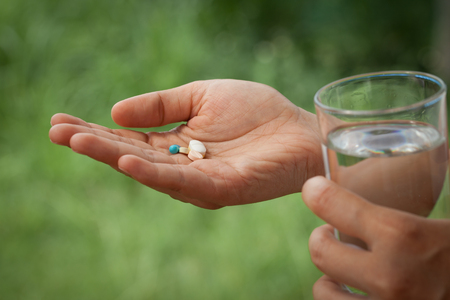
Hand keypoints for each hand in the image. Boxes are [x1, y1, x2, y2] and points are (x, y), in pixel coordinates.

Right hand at [49, 79, 322, 208]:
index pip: (129, 138)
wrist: (299, 130)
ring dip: (112, 155)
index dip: (96, 131)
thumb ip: (162, 105)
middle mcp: (182, 165)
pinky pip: (181, 181)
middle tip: (55, 132)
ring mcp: (199, 180)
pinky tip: (126, 160)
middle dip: (93, 144)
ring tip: (78, 141)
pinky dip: (151, 172)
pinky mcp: (220, 189)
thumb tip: (115, 111)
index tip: (60, 120)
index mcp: (177, 143)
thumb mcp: (201, 96)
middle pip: (131, 156)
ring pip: (148, 170)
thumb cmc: (256, 111)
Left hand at [302, 176, 449, 299]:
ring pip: (322, 289)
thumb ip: (437, 176)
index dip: (319, 194)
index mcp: (407, 237)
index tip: (315, 190)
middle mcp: (392, 277)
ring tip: (346, 268)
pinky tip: (357, 294)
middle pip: (320, 249)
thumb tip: (440, 145)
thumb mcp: (449, 222)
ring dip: (330, 275)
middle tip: (334, 233)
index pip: (334, 205)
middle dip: (322, 237)